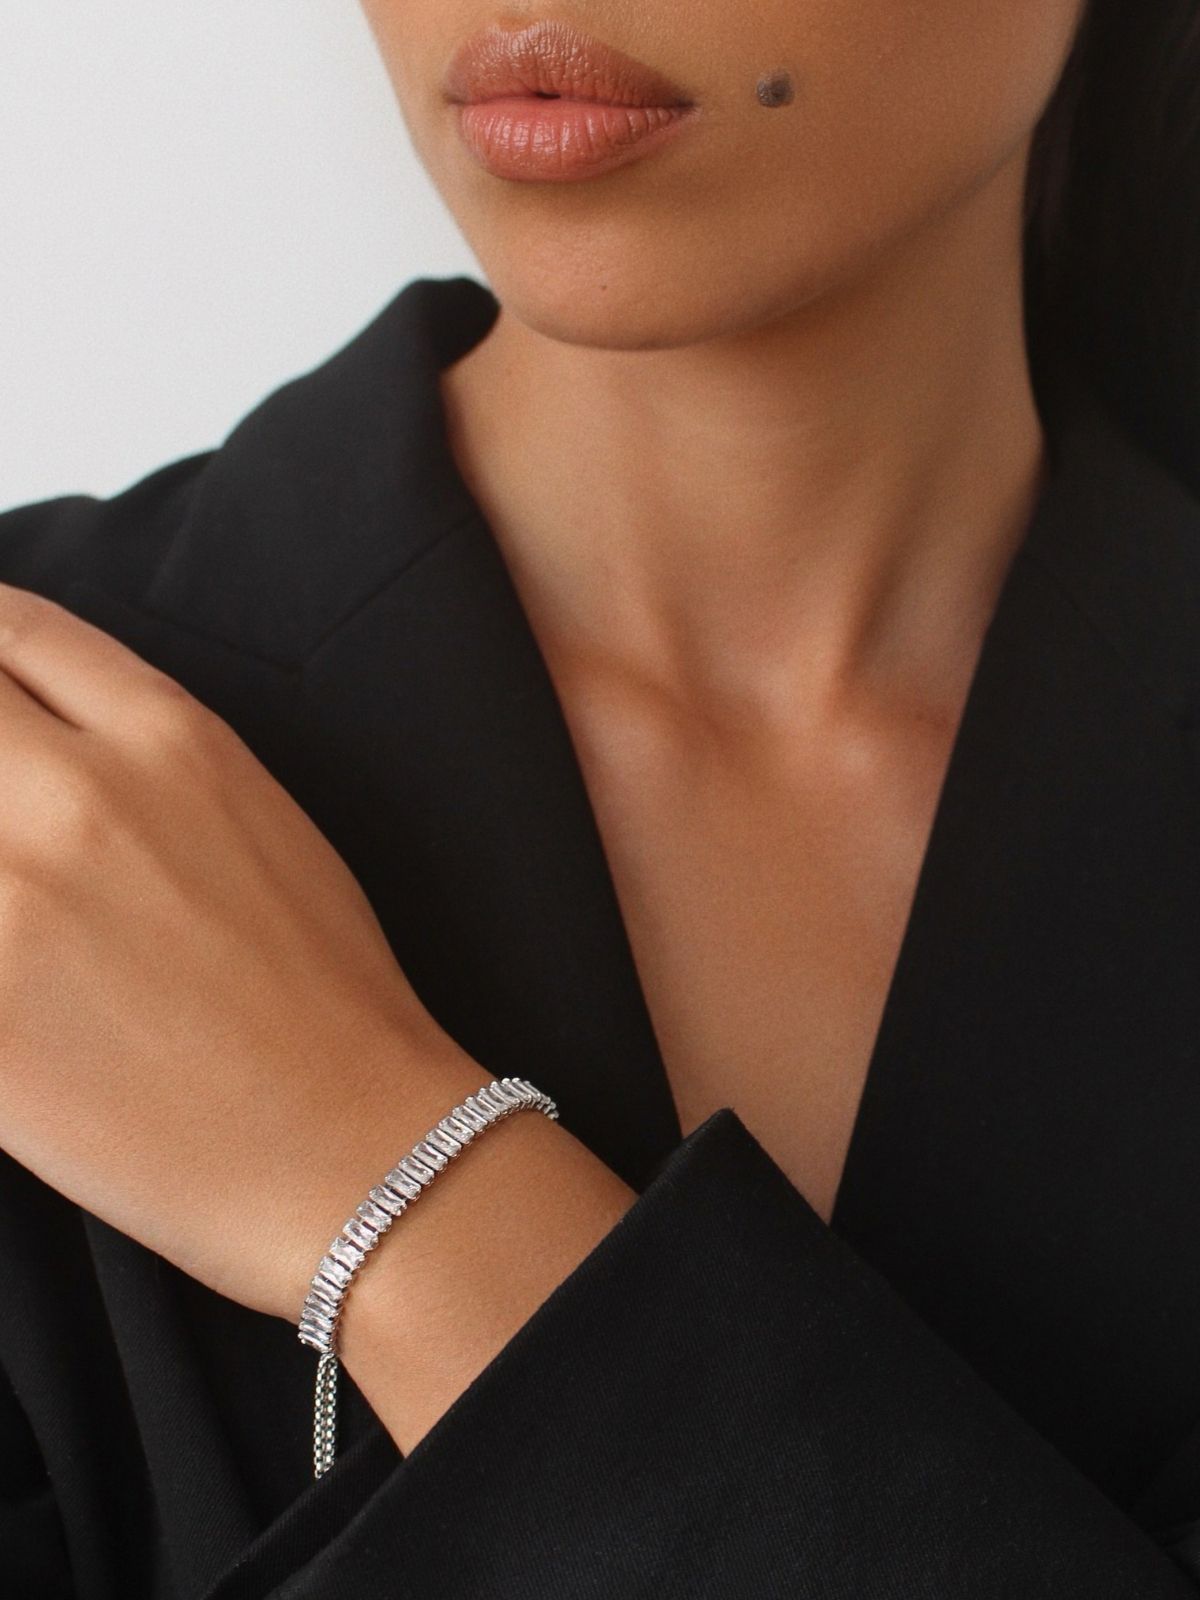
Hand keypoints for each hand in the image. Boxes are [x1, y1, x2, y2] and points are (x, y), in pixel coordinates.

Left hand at [0, 582, 490, 1324]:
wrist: (354, 1146)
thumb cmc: (331, 996)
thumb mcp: (258, 823)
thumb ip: (140, 760)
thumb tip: (44, 748)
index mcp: (172, 740)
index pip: (11, 628)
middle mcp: (79, 798)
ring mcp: (12, 905)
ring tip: (10, 893)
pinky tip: (2, 962)